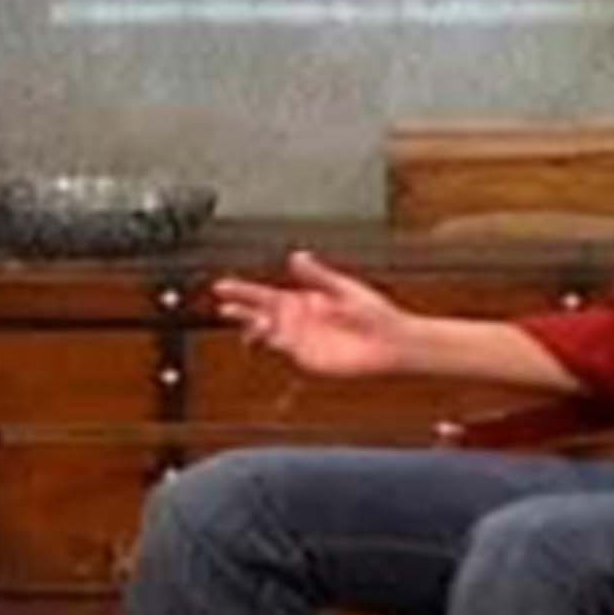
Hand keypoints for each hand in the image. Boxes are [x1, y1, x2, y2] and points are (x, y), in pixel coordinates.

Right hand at [215, 251, 412, 377]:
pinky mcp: (309, 357)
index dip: (242, 291)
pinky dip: (271, 343)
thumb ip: (318, 275)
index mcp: (304, 300)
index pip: (265, 295)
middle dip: (239, 310)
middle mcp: (298, 320)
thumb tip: (295, 256)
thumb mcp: (344, 288)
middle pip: (260, 314)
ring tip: (241, 322)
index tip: (222, 287)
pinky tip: (264, 336)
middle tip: (221, 306)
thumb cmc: (375, 313)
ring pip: (267, 334)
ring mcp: (301, 340)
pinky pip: (284, 350)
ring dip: (252, 327)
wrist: (392, 342)